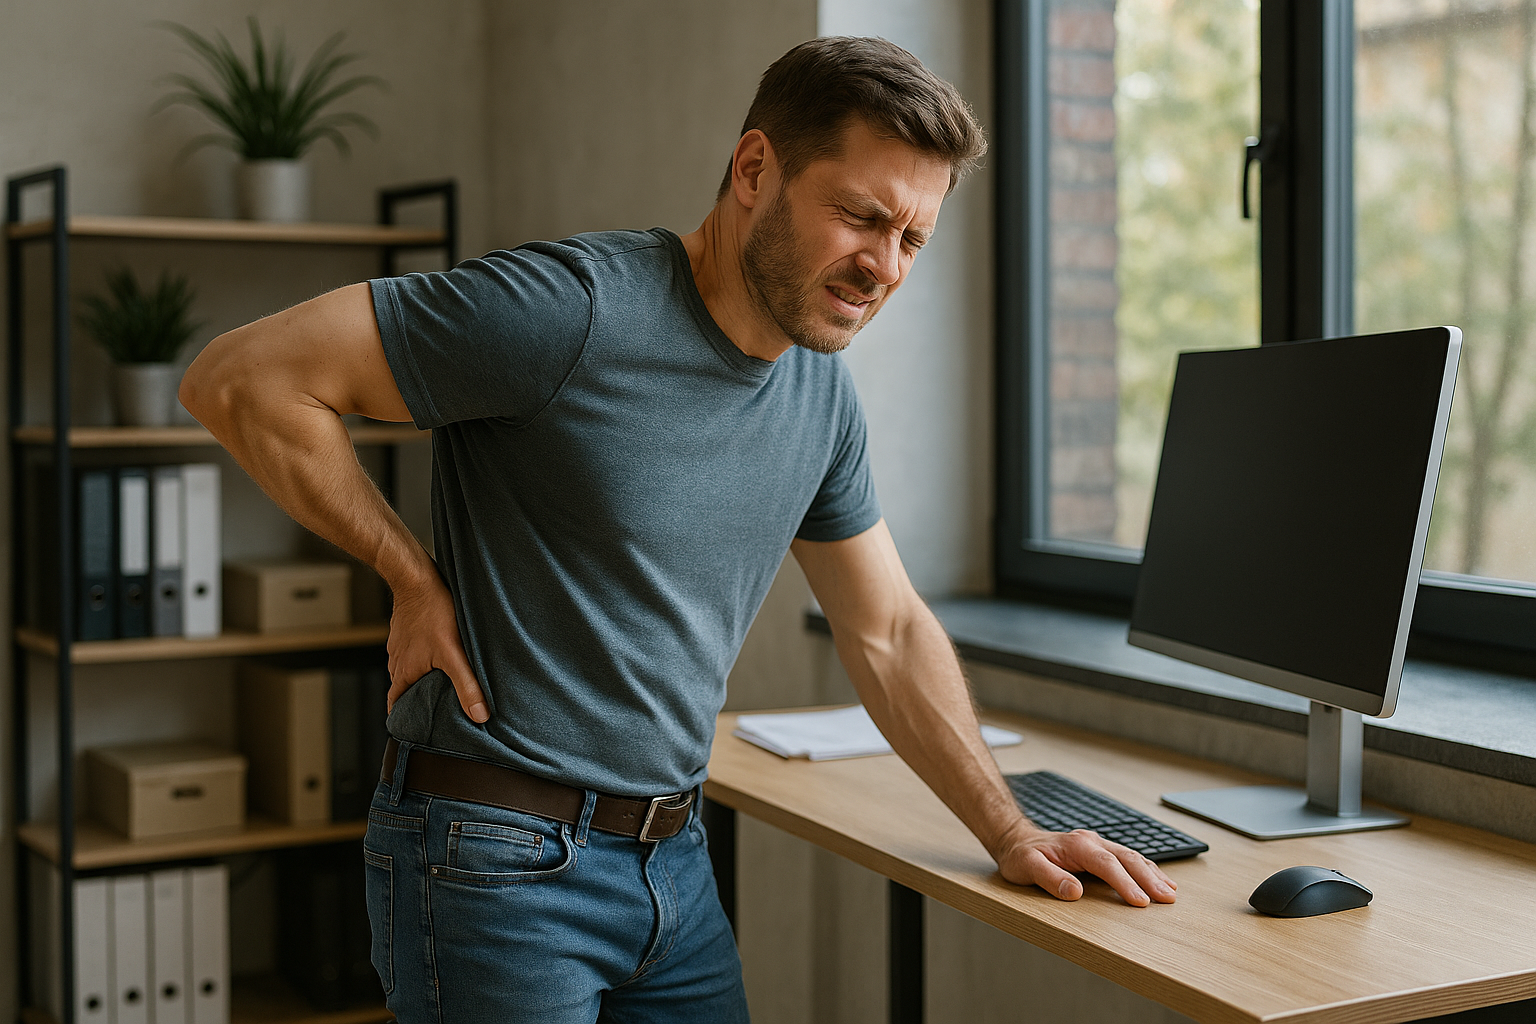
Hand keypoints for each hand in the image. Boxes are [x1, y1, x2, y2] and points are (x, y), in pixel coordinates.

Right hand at [385, 572, 488, 722]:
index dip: (405, 718)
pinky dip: (423, 657)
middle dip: (418, 699)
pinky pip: (412, 651)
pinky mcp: (405, 630)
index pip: (396, 705)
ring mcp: (399, 645)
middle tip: (437, 706)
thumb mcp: (454, 654)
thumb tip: (479, 716)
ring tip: (442, 682)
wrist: (417, 578)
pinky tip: (439, 653)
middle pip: (404, 688)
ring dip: (421, 677)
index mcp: (403, 673)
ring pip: (408, 669)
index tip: (415, 727)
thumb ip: (466, 685)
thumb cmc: (434, 613)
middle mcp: (397, 661)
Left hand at [995, 822, 1177, 906]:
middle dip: (1148, 879)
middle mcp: (1091, 842)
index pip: (1106, 864)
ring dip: (1152, 874)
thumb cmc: (1021, 856)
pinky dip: (1146, 869)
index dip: (1124, 882)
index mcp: (1076, 845)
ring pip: (1132, 856)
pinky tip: (1159, 880)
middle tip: (1167, 898)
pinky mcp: (1100, 851)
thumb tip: (1074, 891)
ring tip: (1171, 892)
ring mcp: (1097, 844)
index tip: (1140, 901)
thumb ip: (1049, 878)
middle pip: (1126, 858)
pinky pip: (1128, 858)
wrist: (1017, 840)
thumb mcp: (1025, 868)